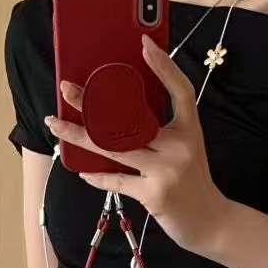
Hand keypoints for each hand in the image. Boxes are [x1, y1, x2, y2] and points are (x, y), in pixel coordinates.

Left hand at [43, 34, 228, 254]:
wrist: (211, 223)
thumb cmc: (192, 183)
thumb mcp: (186, 149)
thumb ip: (162, 131)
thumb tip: (118, 113)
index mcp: (190, 129)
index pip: (180, 90)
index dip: (164, 66)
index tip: (145, 45)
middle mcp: (180, 146)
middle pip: (131, 117)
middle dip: (93, 102)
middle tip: (67, 89)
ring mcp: (166, 171)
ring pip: (114, 148)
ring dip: (80, 136)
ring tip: (57, 125)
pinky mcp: (154, 195)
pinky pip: (118, 181)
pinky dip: (98, 176)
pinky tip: (82, 169)